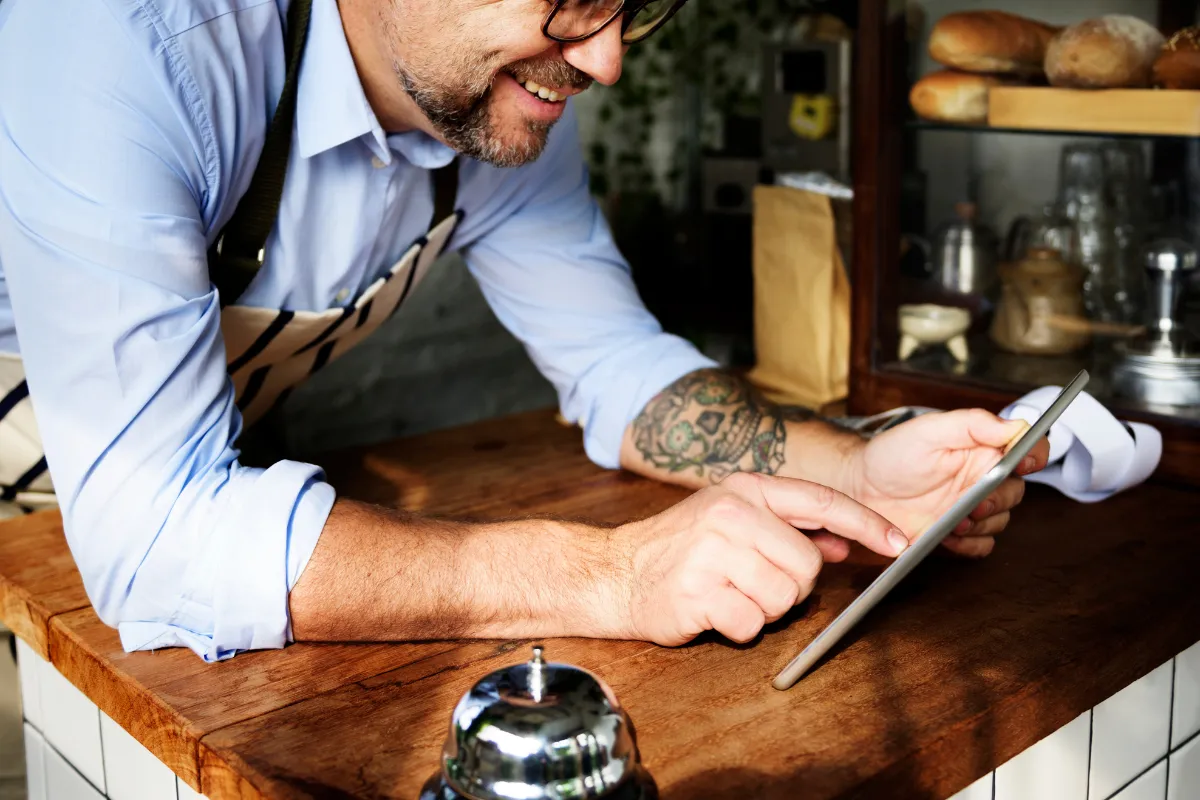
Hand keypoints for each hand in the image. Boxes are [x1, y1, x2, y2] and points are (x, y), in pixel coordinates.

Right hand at [613, 472, 908, 645]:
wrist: (615, 572)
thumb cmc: (678, 549)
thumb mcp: (732, 520)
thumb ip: (787, 527)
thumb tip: (841, 541)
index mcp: (744, 490)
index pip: (821, 501)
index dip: (866, 523)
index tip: (899, 543)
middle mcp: (730, 514)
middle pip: (807, 566)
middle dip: (790, 587)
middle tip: (754, 583)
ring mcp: (712, 553)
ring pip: (783, 599)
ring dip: (763, 609)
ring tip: (730, 594)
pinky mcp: (698, 593)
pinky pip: (752, 625)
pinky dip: (738, 628)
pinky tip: (713, 611)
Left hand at [845, 409, 1049, 557]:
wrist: (860, 487)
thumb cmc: (891, 454)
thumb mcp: (928, 431)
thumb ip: (972, 424)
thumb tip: (1014, 426)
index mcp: (981, 448)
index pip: (1027, 447)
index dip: (1034, 455)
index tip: (1024, 463)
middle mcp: (982, 477)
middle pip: (1017, 490)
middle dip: (999, 499)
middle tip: (974, 503)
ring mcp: (970, 506)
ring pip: (1002, 520)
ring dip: (982, 523)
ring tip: (953, 520)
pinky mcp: (957, 532)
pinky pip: (983, 544)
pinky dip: (971, 543)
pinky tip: (949, 535)